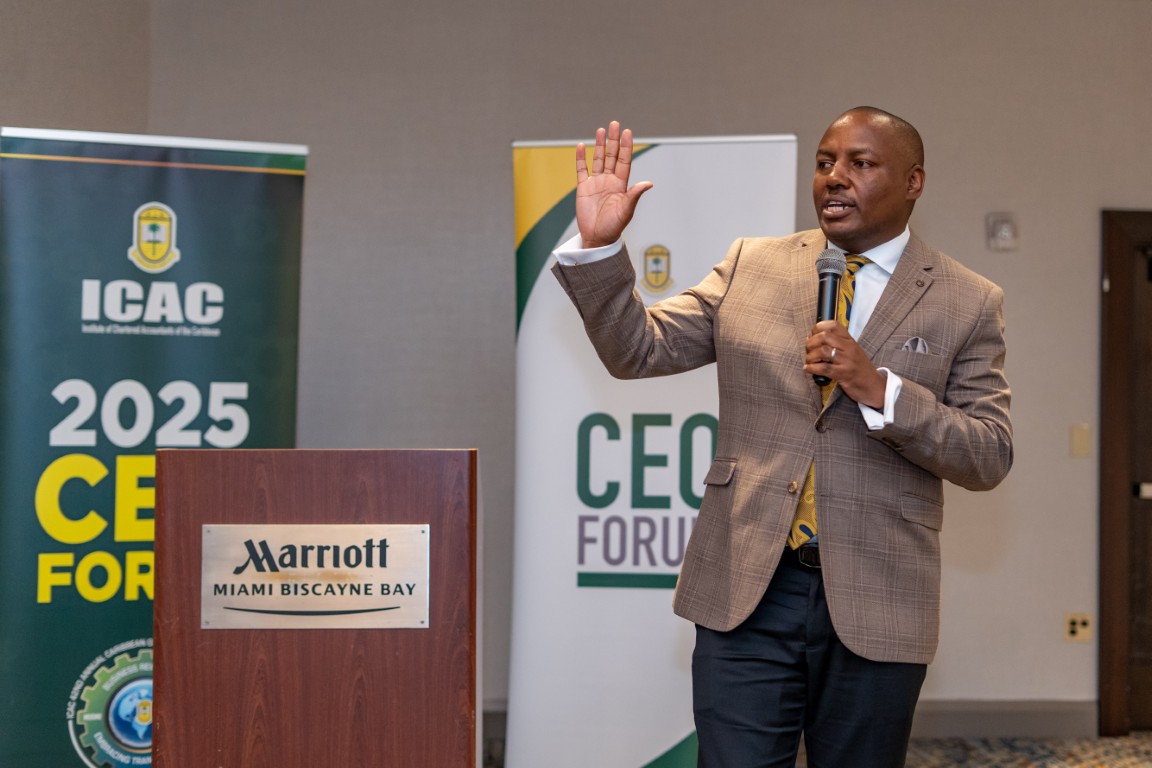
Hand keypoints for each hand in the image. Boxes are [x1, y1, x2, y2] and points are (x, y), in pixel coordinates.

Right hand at [575, 121, 652, 248]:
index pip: (624, 161)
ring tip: (601, 130)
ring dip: (599, 145)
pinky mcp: (583, 188)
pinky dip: (580, 158)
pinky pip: (581, 170)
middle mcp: (609, 180)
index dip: (625, 147)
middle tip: (615, 124)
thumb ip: (634, 195)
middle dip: (613, 140)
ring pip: (598, 159)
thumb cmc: (614, 227)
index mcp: (621, 184)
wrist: (597, 238)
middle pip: (611, 156)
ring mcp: (596, 183)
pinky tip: (580, 146)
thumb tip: (648, 183)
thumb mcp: (626, 210)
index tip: (627, 132)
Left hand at [804, 321, 886, 408]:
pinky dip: (812, 368)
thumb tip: (813, 338)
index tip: (811, 336)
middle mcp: (849, 348)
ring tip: (809, 361)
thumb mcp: (851, 352)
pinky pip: (824, 368)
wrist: (874, 386)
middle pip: (824, 336)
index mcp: (850, 341)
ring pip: (823, 351)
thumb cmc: (860, 370)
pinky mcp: (844, 374)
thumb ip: (837, 344)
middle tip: (808, 350)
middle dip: (811, 343)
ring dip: (810, 356)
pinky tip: (808, 369)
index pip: (833, 325)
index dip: (818, 328)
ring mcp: (847, 361)